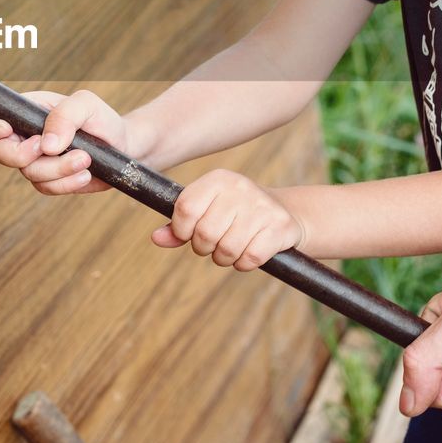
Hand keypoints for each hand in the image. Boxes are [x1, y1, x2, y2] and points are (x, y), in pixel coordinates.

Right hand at [0, 89, 128, 194]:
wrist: (122, 147)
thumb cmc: (101, 120)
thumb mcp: (86, 105)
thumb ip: (65, 116)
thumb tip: (47, 144)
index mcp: (26, 112)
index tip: (7, 131)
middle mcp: (25, 137)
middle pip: (0, 152)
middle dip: (22, 154)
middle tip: (48, 148)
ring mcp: (36, 161)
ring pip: (28, 172)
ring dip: (58, 168)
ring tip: (85, 159)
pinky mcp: (49, 180)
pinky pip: (46, 188)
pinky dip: (66, 183)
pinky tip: (84, 174)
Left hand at [153, 168, 301, 270]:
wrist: (285, 213)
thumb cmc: (236, 214)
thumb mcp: (208, 211)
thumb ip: (179, 224)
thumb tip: (156, 238)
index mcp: (218, 179)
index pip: (185, 208)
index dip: (182, 230)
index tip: (188, 234)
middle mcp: (240, 187)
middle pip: (205, 234)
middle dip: (205, 248)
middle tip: (214, 244)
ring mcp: (261, 206)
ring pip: (226, 250)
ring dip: (225, 258)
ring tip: (232, 247)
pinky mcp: (279, 226)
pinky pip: (249, 259)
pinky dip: (245, 263)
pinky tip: (250, 251)